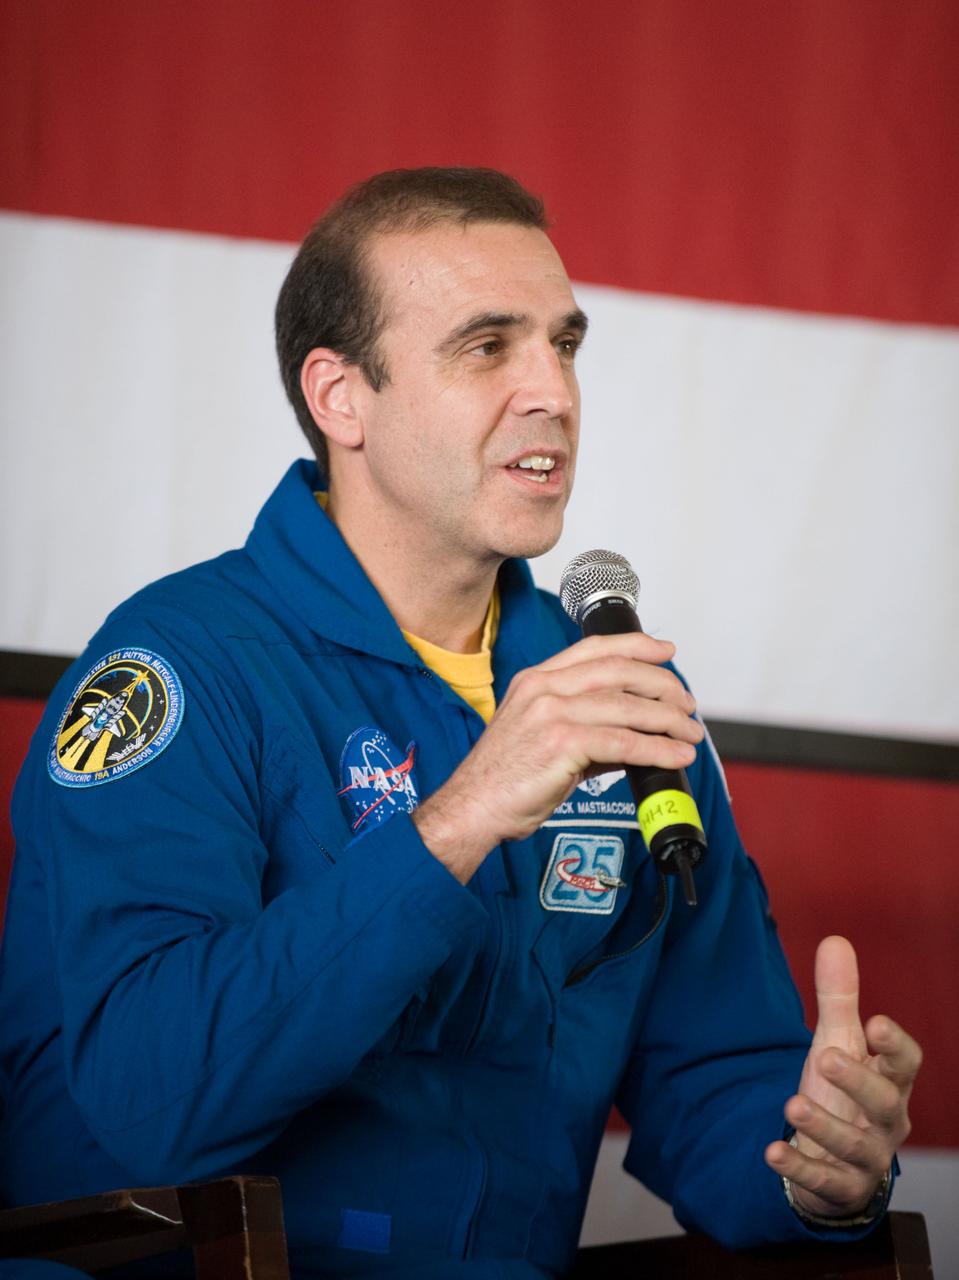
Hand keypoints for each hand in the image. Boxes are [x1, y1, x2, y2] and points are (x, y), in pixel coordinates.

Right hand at [412, 632, 702, 881]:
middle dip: (661, 684)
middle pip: (617, 671)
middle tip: (686, 703)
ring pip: (625, 706)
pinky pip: (622, 741)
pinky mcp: (560, 743)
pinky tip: (675, 756)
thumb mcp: (543, 739)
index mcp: (536, 680)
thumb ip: (586, 730)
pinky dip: (656, 748)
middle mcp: (543, 688)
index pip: (594, 649)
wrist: (473, 808)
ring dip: (667, 719)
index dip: (636, 646)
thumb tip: (634, 738)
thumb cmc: (504, 779)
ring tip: (689, 732)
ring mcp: (551, 713)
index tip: (665, 651)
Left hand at [764, 936, 920, 1219]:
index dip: (895, 1045)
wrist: (836, 1158)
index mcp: (891, 1083)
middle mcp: (887, 1123)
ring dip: (823, 1125)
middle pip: (886, 1104)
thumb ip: (839, 998)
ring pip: (854, 1146)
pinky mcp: (841, 1187)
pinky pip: (824, 1180)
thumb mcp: (839, 1043)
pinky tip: (771, 1151)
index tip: (875, 1022)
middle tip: (825, 1055)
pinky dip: (798, 1166)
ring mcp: (867, 1159)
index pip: (906, 1065)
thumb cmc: (844, 1092)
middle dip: (859, 1082)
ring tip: (792, 1103)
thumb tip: (835, 940)